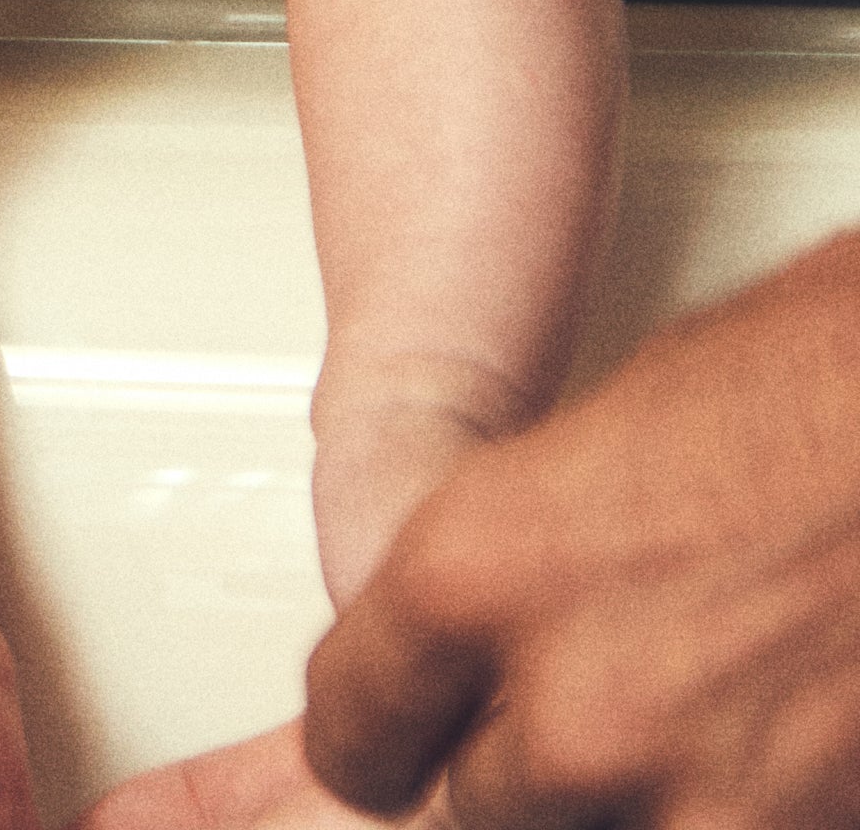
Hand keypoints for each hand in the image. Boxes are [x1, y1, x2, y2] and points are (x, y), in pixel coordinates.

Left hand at [303, 229, 859, 829]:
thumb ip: (534, 551)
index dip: (372, 732)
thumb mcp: (618, 438)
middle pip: (483, 808)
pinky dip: (735, 807)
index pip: (355, 715)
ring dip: (634, 800)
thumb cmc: (825, 381)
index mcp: (483, 564)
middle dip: (526, 770)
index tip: (380, 749)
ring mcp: (698, 796)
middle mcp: (572, 702)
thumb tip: (516, 621)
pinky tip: (772, 748)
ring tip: (695, 713)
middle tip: (587, 708)